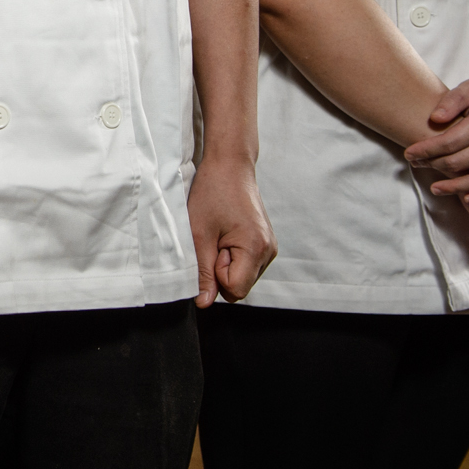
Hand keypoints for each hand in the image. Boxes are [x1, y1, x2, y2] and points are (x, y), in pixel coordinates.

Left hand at [188, 156, 277, 305]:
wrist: (230, 166)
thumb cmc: (212, 193)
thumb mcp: (199, 234)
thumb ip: (203, 271)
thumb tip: (204, 302)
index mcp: (256, 248)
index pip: (234, 291)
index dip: (216, 276)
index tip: (211, 249)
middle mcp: (269, 251)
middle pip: (239, 286)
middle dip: (221, 270)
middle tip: (214, 240)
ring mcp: (270, 248)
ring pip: (242, 276)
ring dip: (225, 262)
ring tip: (220, 234)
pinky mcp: (265, 243)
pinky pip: (245, 265)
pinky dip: (232, 255)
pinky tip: (227, 233)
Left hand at [406, 75, 468, 204]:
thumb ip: (452, 100)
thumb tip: (434, 119)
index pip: (451, 142)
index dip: (427, 150)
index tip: (408, 153)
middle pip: (461, 162)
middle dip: (433, 165)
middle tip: (414, 163)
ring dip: (455, 187)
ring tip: (435, 188)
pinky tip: (466, 198)